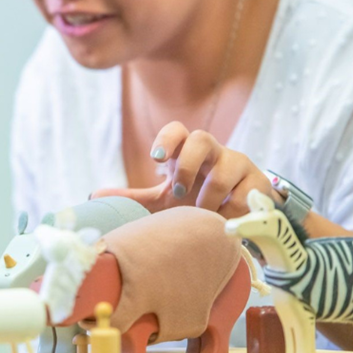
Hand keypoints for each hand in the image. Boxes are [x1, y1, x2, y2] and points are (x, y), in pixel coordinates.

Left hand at [92, 121, 279, 217]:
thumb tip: (93, 197)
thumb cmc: (196, 199)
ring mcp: (239, 164)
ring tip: (205, 215)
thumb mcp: (164, 200)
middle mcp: (214, 151)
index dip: (167, 140)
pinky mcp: (259, 182)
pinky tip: (228, 221)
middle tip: (179, 192)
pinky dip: (234, 211)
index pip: (177, 130)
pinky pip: (247, 194)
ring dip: (211, 198)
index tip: (156, 159)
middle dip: (188, 165)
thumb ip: (134, 198)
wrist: (239, 213)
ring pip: (226, 170)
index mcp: (187, 152)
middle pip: (202, 139)